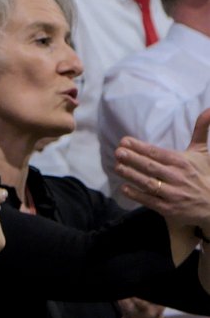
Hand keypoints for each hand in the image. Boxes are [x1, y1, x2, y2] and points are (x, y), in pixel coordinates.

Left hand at [116, 108, 209, 225]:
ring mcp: (173, 194)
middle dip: (133, 159)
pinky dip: (136, 195)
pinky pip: (150, 201)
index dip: (140, 147)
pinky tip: (124, 188)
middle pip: (151, 167)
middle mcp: (177, 177)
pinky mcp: (169, 209)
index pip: (158, 153)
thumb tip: (208, 109)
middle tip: (118, 152)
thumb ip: (201, 130)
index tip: (124, 141)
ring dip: (132, 175)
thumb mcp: (201, 152)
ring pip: (149, 183)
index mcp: (182, 162)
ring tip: (117, 167)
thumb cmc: (203, 174)